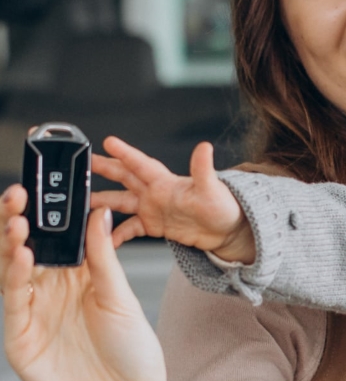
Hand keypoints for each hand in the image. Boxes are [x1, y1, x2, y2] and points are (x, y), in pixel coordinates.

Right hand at [1, 186, 170, 380]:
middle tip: (19, 193)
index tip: (46, 183)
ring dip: (12, 242)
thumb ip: (103, 258)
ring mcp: (34, 315)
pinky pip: (13, 301)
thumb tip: (96, 214)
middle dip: (20, 219)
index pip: (56, 236)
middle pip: (28, 248)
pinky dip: (14, 277)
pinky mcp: (21, 339)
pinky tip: (22, 255)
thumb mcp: (122, 299)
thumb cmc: (134, 359)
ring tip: (16, 219)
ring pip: (13, 269)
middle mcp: (53, 292)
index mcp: (80, 279)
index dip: (48, 212)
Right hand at [91, 137, 253, 260]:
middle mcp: (156, 192)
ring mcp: (154, 208)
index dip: (125, 153)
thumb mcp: (212, 189)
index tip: (108, 142)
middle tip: (83, 163)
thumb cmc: (224, 207)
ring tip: (83, 202)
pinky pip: (130, 228)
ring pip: (121, 202)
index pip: (141, 164)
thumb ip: (204, 169)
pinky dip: (117, 234)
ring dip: (103, 202)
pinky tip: (105, 239)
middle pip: (125, 177)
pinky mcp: (155, 225)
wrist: (228, 231)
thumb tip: (205, 148)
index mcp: (166, 181)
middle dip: (104, 169)